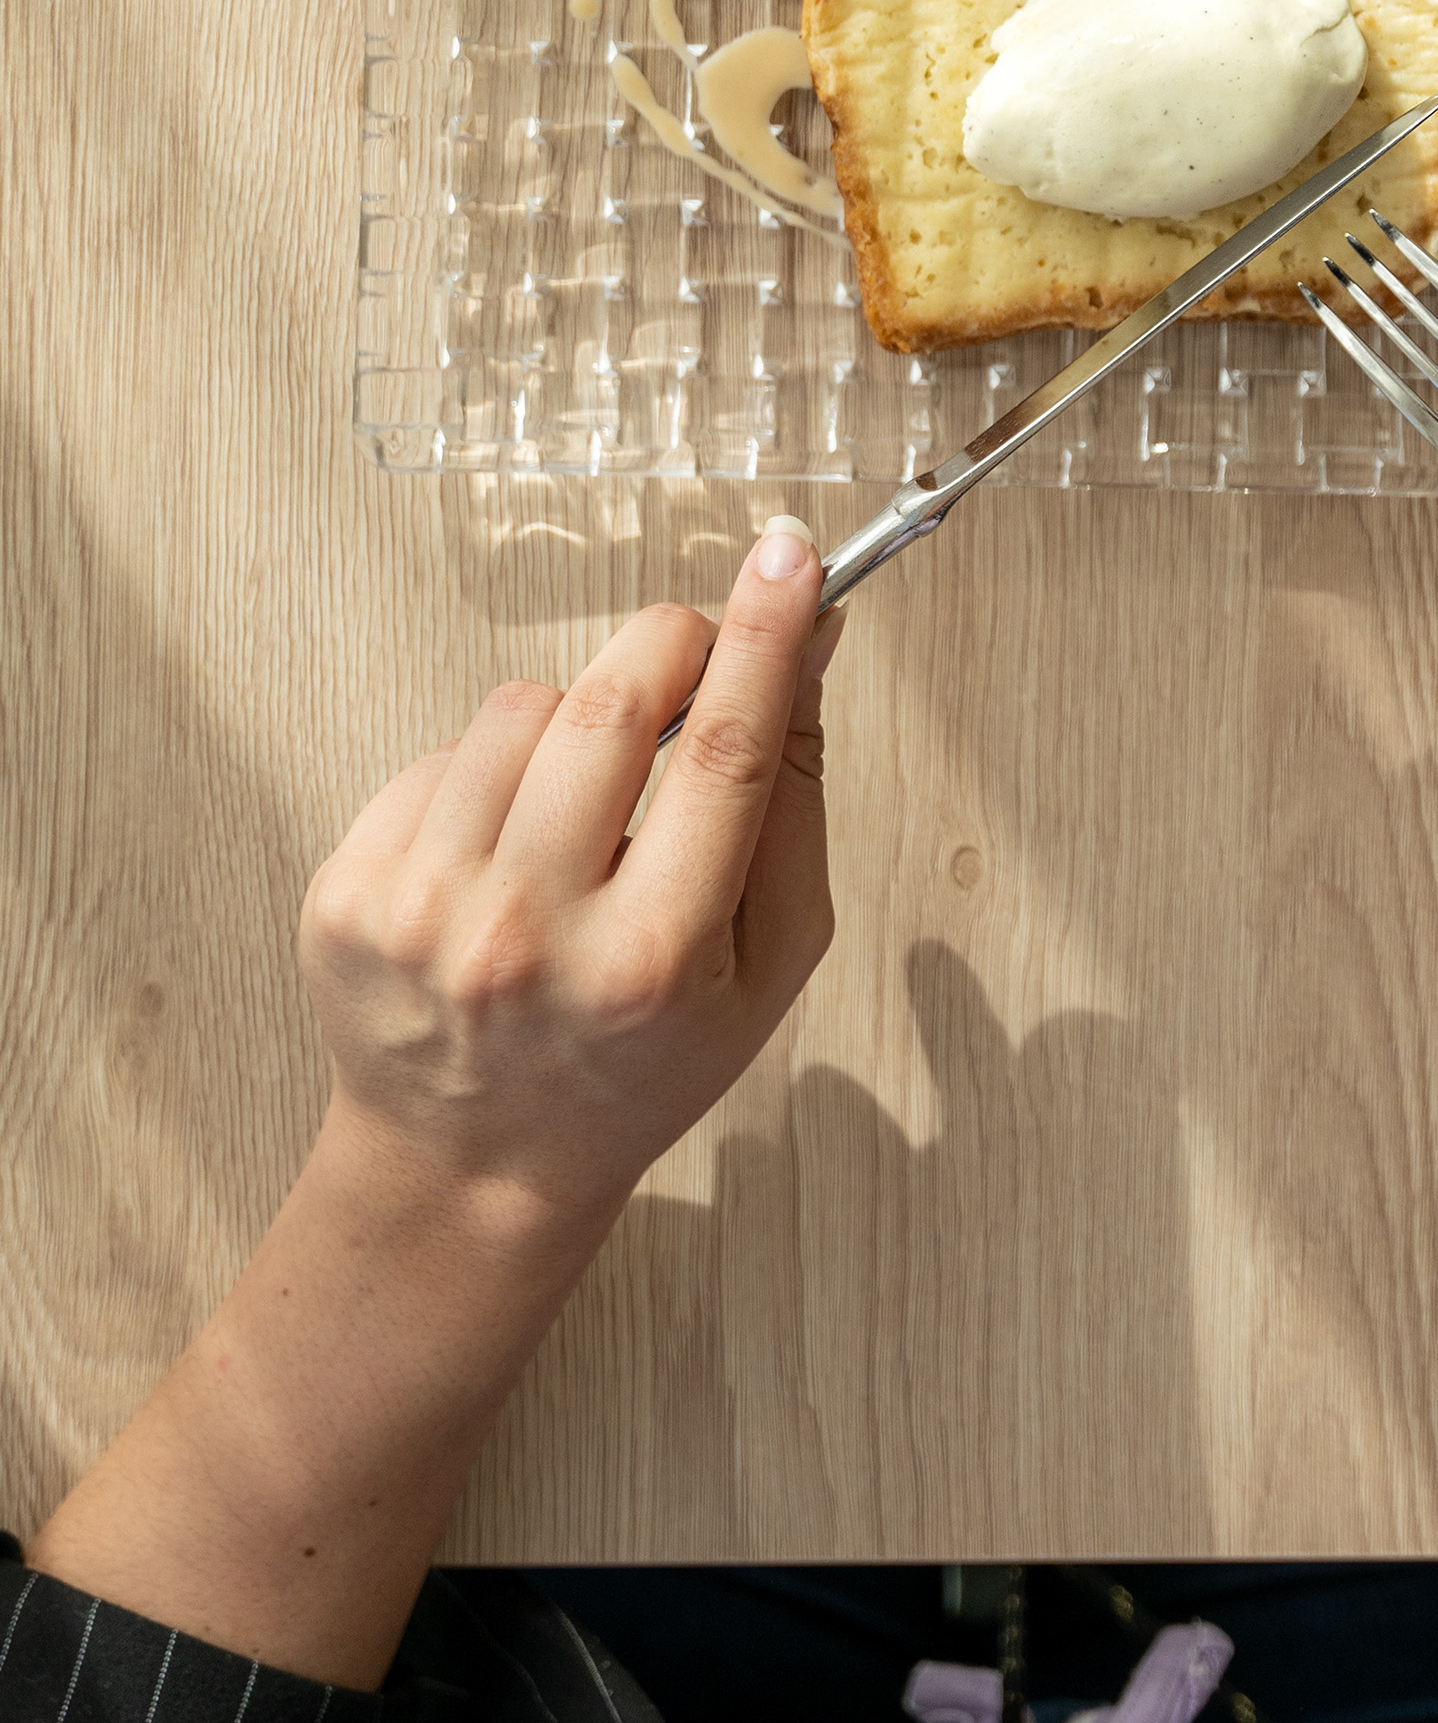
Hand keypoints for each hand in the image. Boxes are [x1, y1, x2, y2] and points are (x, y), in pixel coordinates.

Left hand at [299, 519, 840, 1225]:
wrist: (476, 1165)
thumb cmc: (641, 1064)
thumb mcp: (767, 965)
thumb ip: (792, 807)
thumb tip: (804, 655)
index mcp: (651, 960)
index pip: (724, 752)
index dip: (764, 636)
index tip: (789, 558)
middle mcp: (528, 933)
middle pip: (613, 705)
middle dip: (672, 643)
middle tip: (699, 648)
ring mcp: (422, 910)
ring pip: (519, 708)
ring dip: (573, 724)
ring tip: (583, 810)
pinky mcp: (347, 890)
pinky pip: (440, 755)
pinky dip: (489, 777)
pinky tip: (505, 854)